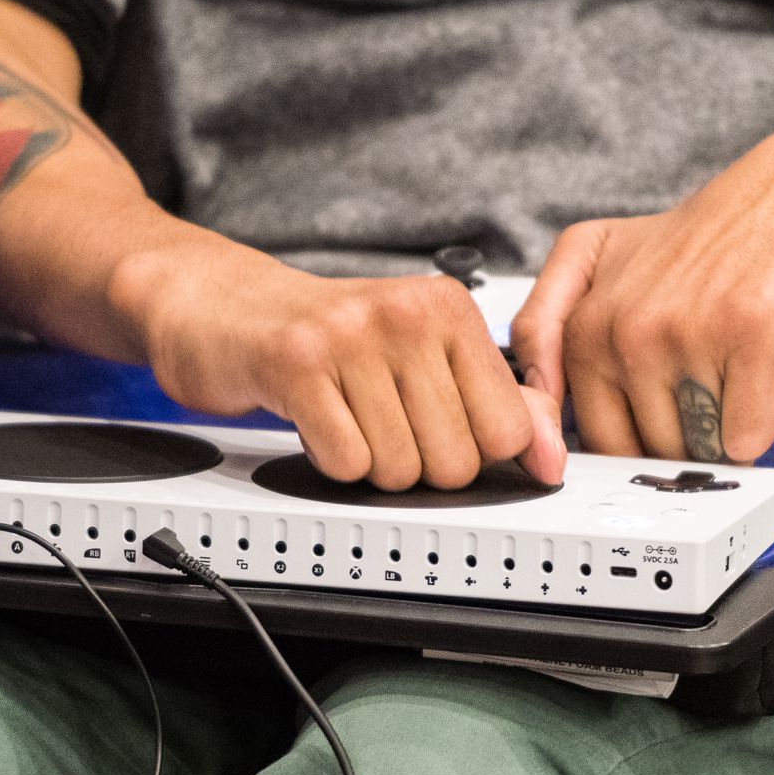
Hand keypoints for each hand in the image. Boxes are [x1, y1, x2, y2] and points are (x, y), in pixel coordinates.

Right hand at [114, 236, 567, 489]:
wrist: (222, 304)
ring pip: (401, 469)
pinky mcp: (296, 366)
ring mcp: (350, 337)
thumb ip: (495, 402)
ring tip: (346, 415)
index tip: (438, 428)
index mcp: (449, 308)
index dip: (473, 450)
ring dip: (370, 463)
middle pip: (455, 461)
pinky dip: (330, 460)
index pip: (507, 428)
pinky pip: (347, 463)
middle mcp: (405, 313)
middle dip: (418, 464)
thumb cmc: (327, 337)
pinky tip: (316, 420)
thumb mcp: (422, 356)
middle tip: (379, 421)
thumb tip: (551, 458)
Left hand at [512, 124, 773, 462]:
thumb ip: (544, 329)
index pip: (584, 434)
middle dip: (679, 436)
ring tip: (731, 363)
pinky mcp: (749, 336)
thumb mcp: (594, 259)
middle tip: (702, 380)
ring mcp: (684, 332)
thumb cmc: (700, 240)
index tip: (632, 441)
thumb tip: (539, 418)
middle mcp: (623, 326)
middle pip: (644, 449)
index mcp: (582, 320)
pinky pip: (746, 435)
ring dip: (724, 427)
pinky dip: (762, 421)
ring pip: (697, 448)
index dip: (619, 449)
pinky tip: (761, 370)